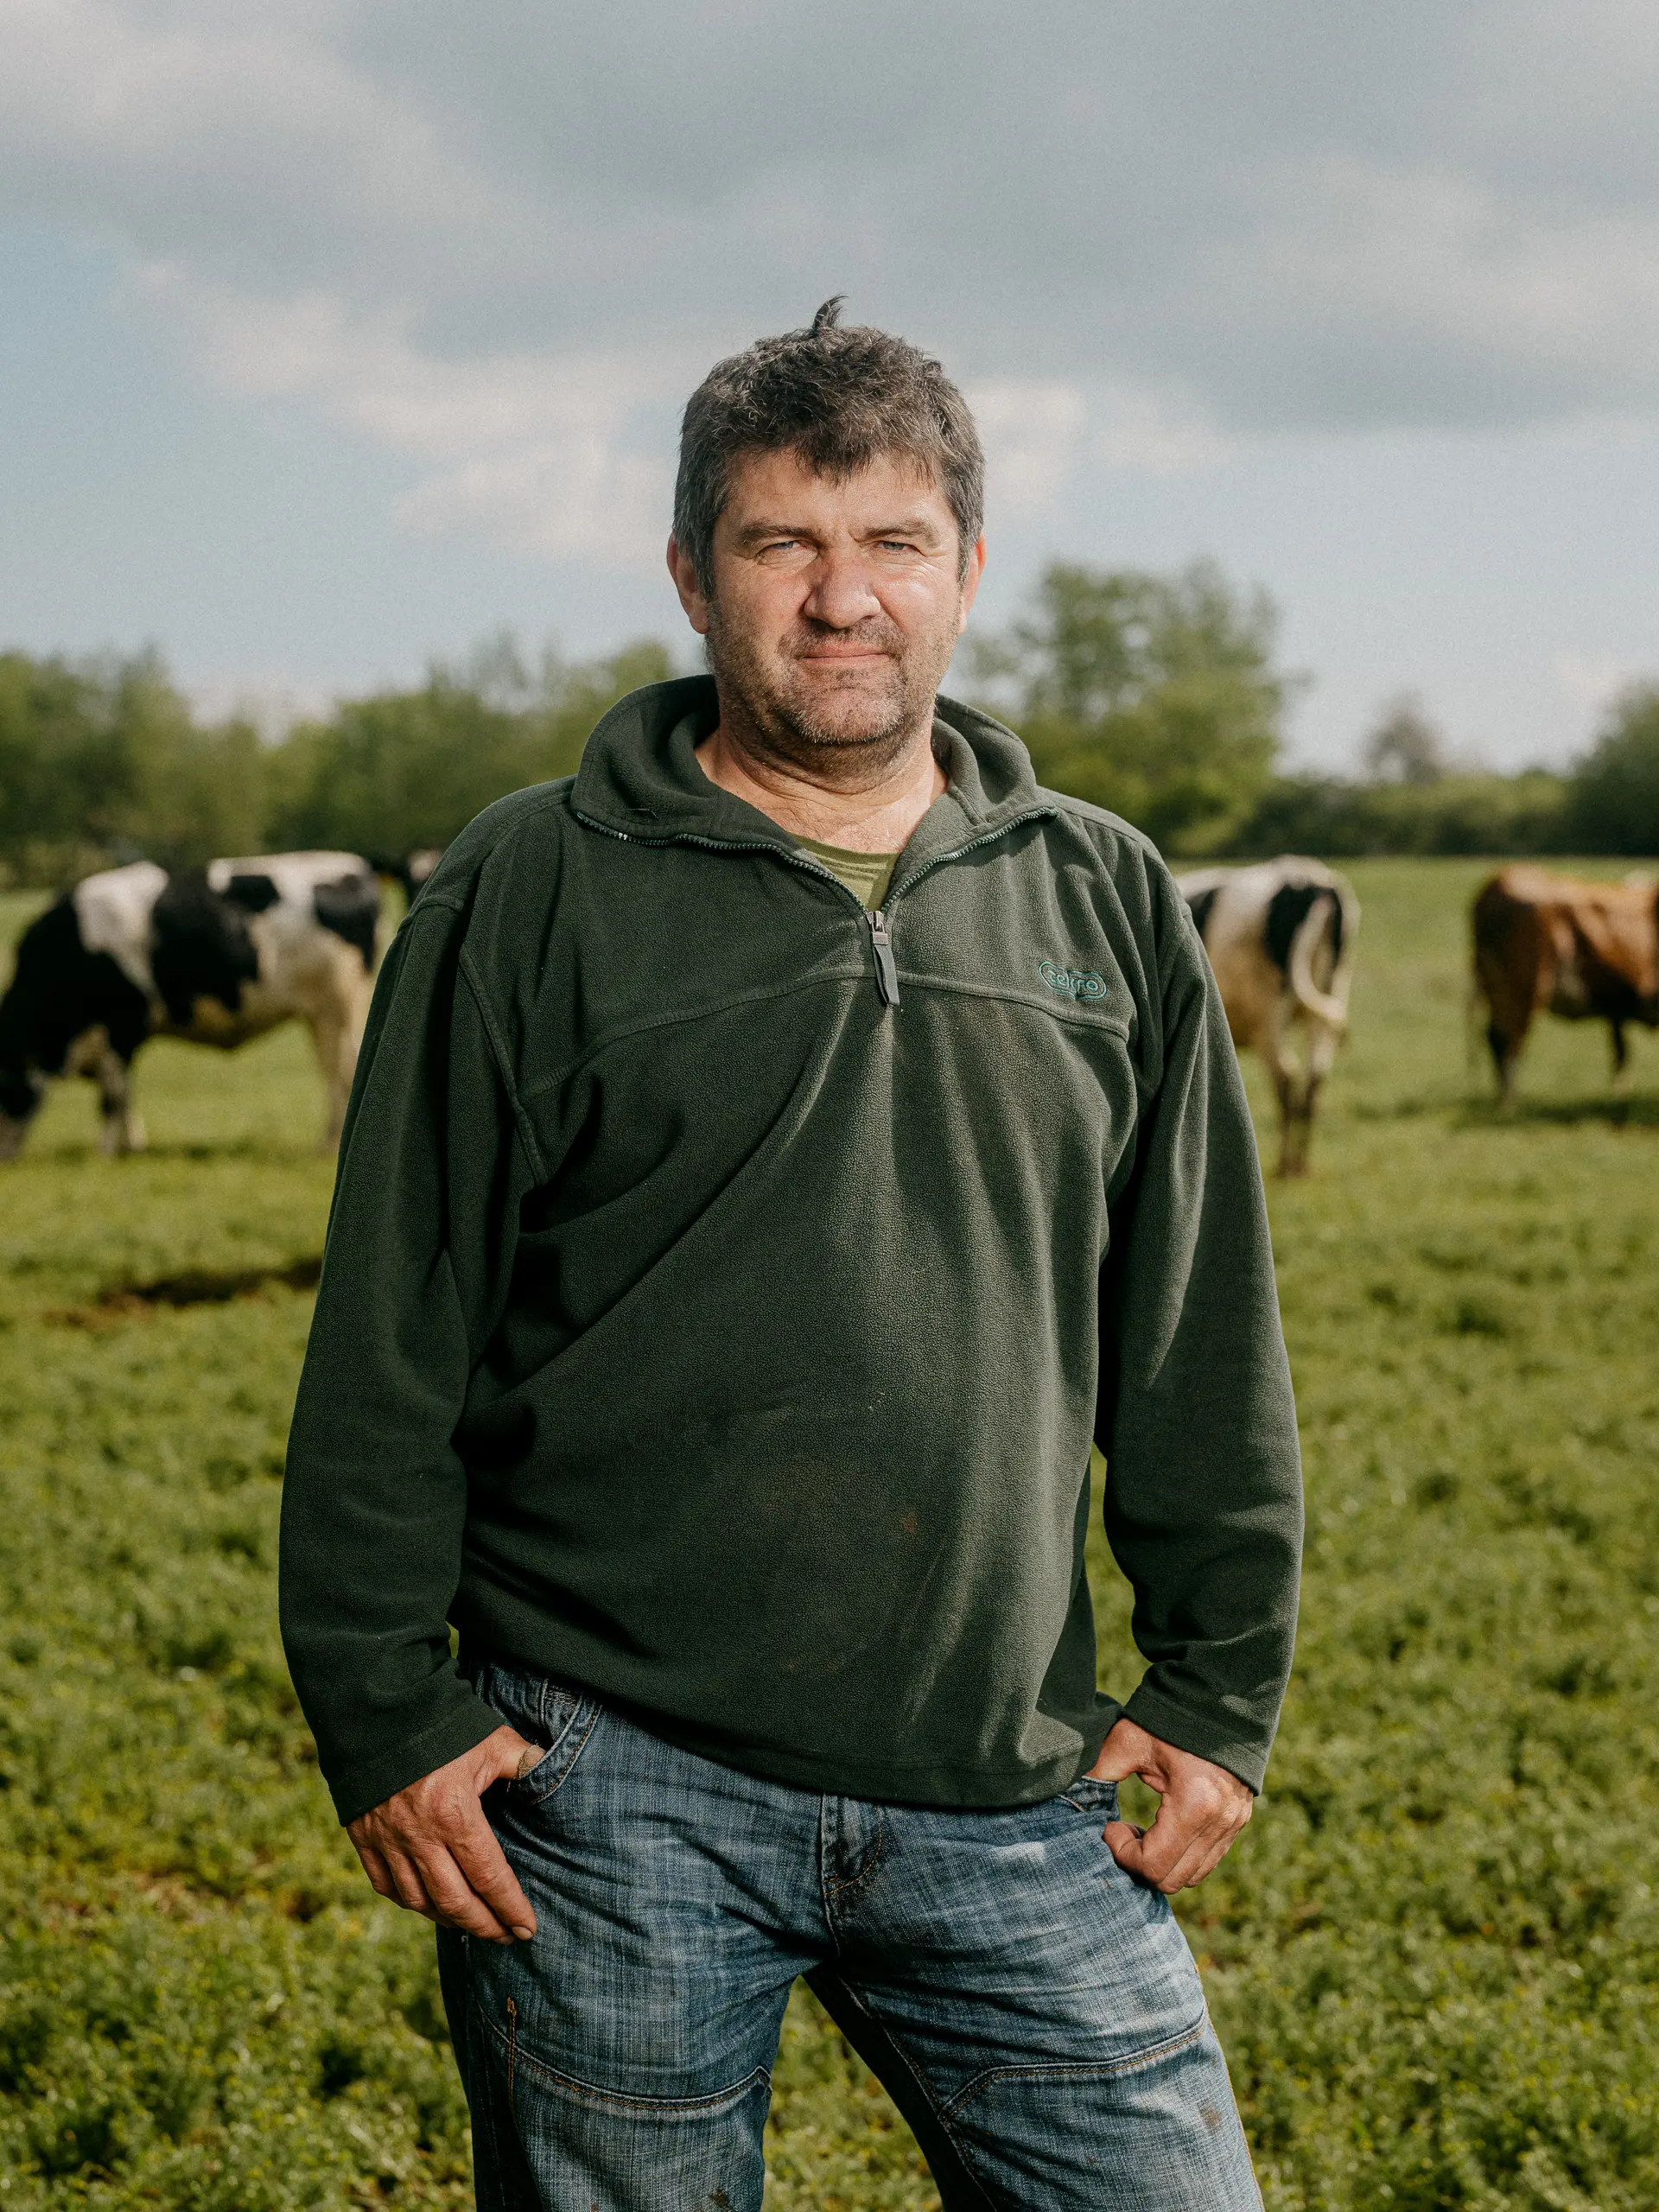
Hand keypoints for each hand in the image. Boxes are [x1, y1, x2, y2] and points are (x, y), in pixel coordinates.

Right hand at [347, 1724, 544, 1941]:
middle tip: (506, 1936)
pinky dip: (411, 1903)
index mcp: (454, 1813)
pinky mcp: (364, 1839)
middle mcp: (419, 1836)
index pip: (489, 1876)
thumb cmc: (442, 1726)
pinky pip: (387, 1886)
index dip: (510, 1908)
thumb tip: (549, 1770)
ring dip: (449, 1920)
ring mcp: (387, 1841)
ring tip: (473, 1924)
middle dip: (485, 1925)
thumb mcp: (491, 1740)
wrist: (377, 1711)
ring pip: (419, 1901)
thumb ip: (523, 1761)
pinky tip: (429, 1905)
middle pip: (455, 1902)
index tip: (528, 1929)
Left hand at [1088, 1717, 1251, 1893]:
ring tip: (1144, 1831)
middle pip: (1172, 1880)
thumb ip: (1100, 1770)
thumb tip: (1073, 1792)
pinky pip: (1208, 1861)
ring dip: (1162, 1862)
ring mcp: (1232, 1825)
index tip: (1109, 1826)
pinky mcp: (1237, 1822)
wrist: (1221, 1701)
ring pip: (1192, 1875)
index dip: (1122, 1853)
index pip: (1153, 1865)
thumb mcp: (1130, 1740)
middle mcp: (1219, 1823)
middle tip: (1123, 1832)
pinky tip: (1164, 1827)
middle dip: (1140, 1863)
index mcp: (1194, 1805)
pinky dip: (1181, 1856)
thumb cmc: (1172, 1719)